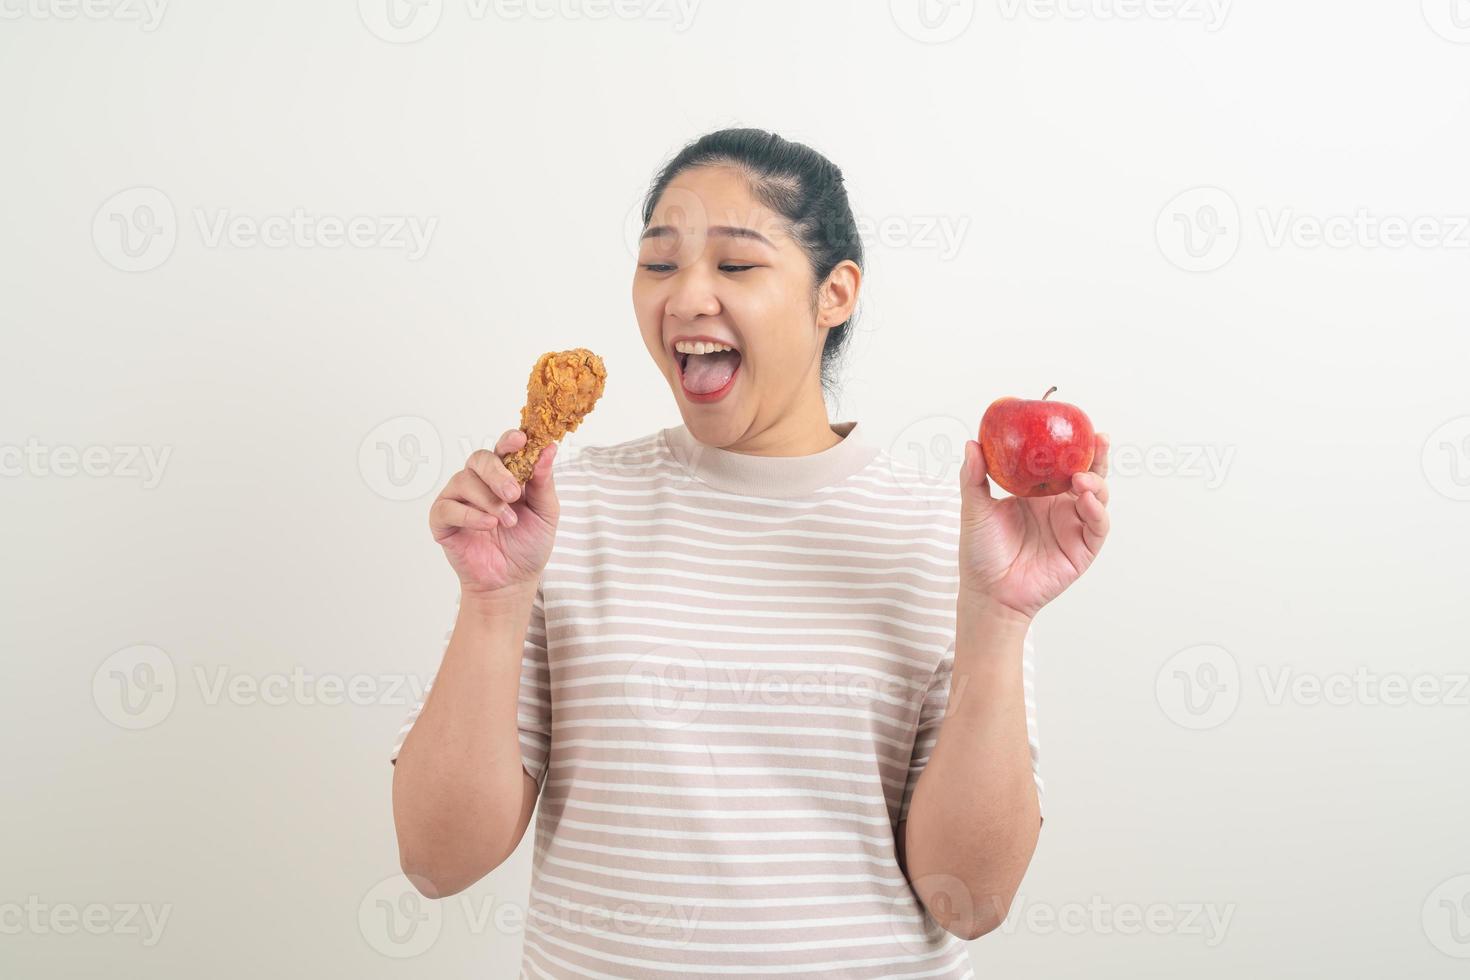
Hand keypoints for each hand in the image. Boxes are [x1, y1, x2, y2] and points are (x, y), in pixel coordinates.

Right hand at [429, 428, 559, 596]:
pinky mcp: (442, 520)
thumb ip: (544, 482)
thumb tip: (550, 450)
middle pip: (479, 458)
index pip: (503, 448)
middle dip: (497, 473)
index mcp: (505, 475)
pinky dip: (469, 515)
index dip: (509, 440)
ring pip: (464, 481)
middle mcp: (479, 482)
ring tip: (507, 521)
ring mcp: (458, 499)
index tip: (520, 440)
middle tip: (513, 493)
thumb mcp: (546, 513)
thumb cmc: (529, 544)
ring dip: (489, 501)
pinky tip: (488, 526)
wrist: (513, 582)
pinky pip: (447, 507)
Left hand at [956, 432, 1110, 621]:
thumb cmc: (981, 553)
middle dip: (1098, 456)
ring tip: (1080, 478)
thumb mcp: (975, 509)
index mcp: (1039, 494)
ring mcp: (1073, 527)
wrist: (988, 592)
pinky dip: (1097, 510)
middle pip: (1088, 474)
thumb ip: (974, 477)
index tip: (1078, 424)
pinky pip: (1097, 525)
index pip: (1062, 463)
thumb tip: (971, 443)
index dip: (1074, 444)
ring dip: (1095, 482)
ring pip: (1098, 497)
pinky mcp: (1083, 549)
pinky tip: (1087, 500)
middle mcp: (1060, 507)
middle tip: (1099, 438)